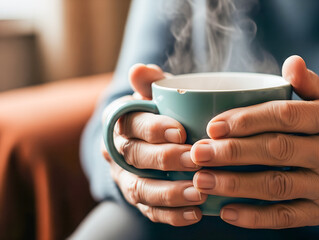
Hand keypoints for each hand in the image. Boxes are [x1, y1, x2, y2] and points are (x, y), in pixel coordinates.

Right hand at [102, 64, 206, 225]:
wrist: (156, 139)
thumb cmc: (162, 112)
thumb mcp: (157, 94)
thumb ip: (151, 82)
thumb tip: (139, 69)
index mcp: (120, 122)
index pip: (132, 124)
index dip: (153, 128)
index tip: (180, 131)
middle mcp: (118, 151)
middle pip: (136, 157)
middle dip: (167, 160)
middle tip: (196, 161)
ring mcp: (126, 178)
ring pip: (141, 189)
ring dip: (170, 193)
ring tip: (198, 193)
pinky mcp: (139, 200)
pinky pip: (151, 212)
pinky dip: (172, 215)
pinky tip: (195, 213)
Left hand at [191, 56, 318, 228]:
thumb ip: (311, 83)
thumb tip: (291, 61)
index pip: (286, 116)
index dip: (248, 119)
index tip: (214, 124)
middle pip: (277, 151)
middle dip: (233, 153)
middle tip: (198, 153)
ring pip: (277, 186)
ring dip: (236, 185)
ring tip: (202, 181)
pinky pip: (286, 217)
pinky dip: (255, 218)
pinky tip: (226, 212)